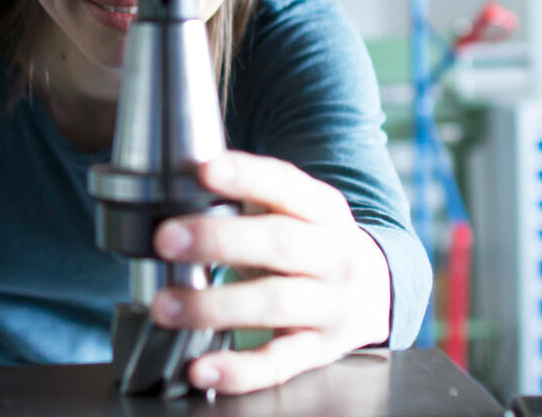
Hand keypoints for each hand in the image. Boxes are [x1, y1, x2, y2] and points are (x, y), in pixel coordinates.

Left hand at [149, 150, 392, 395]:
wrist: (376, 289)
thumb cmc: (310, 241)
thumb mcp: (294, 210)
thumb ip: (248, 197)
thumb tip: (175, 187)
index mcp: (324, 209)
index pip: (286, 185)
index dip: (246, 177)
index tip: (204, 170)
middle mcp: (334, 255)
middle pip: (280, 243)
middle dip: (219, 240)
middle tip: (165, 238)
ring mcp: (331, 306)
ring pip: (275, 303)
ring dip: (215, 306)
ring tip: (165, 306)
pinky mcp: (321, 351)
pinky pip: (279, 363)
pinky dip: (239, 370)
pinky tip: (201, 367)